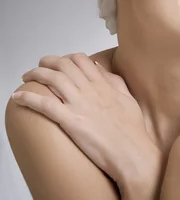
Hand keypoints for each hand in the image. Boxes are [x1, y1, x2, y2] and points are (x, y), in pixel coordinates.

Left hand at [11, 53, 162, 194]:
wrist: (131, 150)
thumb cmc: (131, 129)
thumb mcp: (128, 99)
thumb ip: (115, 82)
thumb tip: (100, 69)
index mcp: (104, 84)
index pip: (81, 60)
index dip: (66, 58)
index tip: (59, 63)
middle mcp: (90, 90)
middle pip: (63, 65)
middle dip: (46, 63)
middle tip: (39, 68)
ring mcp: (79, 104)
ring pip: (52, 79)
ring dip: (35, 75)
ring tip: (26, 78)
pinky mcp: (70, 121)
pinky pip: (45, 105)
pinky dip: (28, 99)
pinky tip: (18, 98)